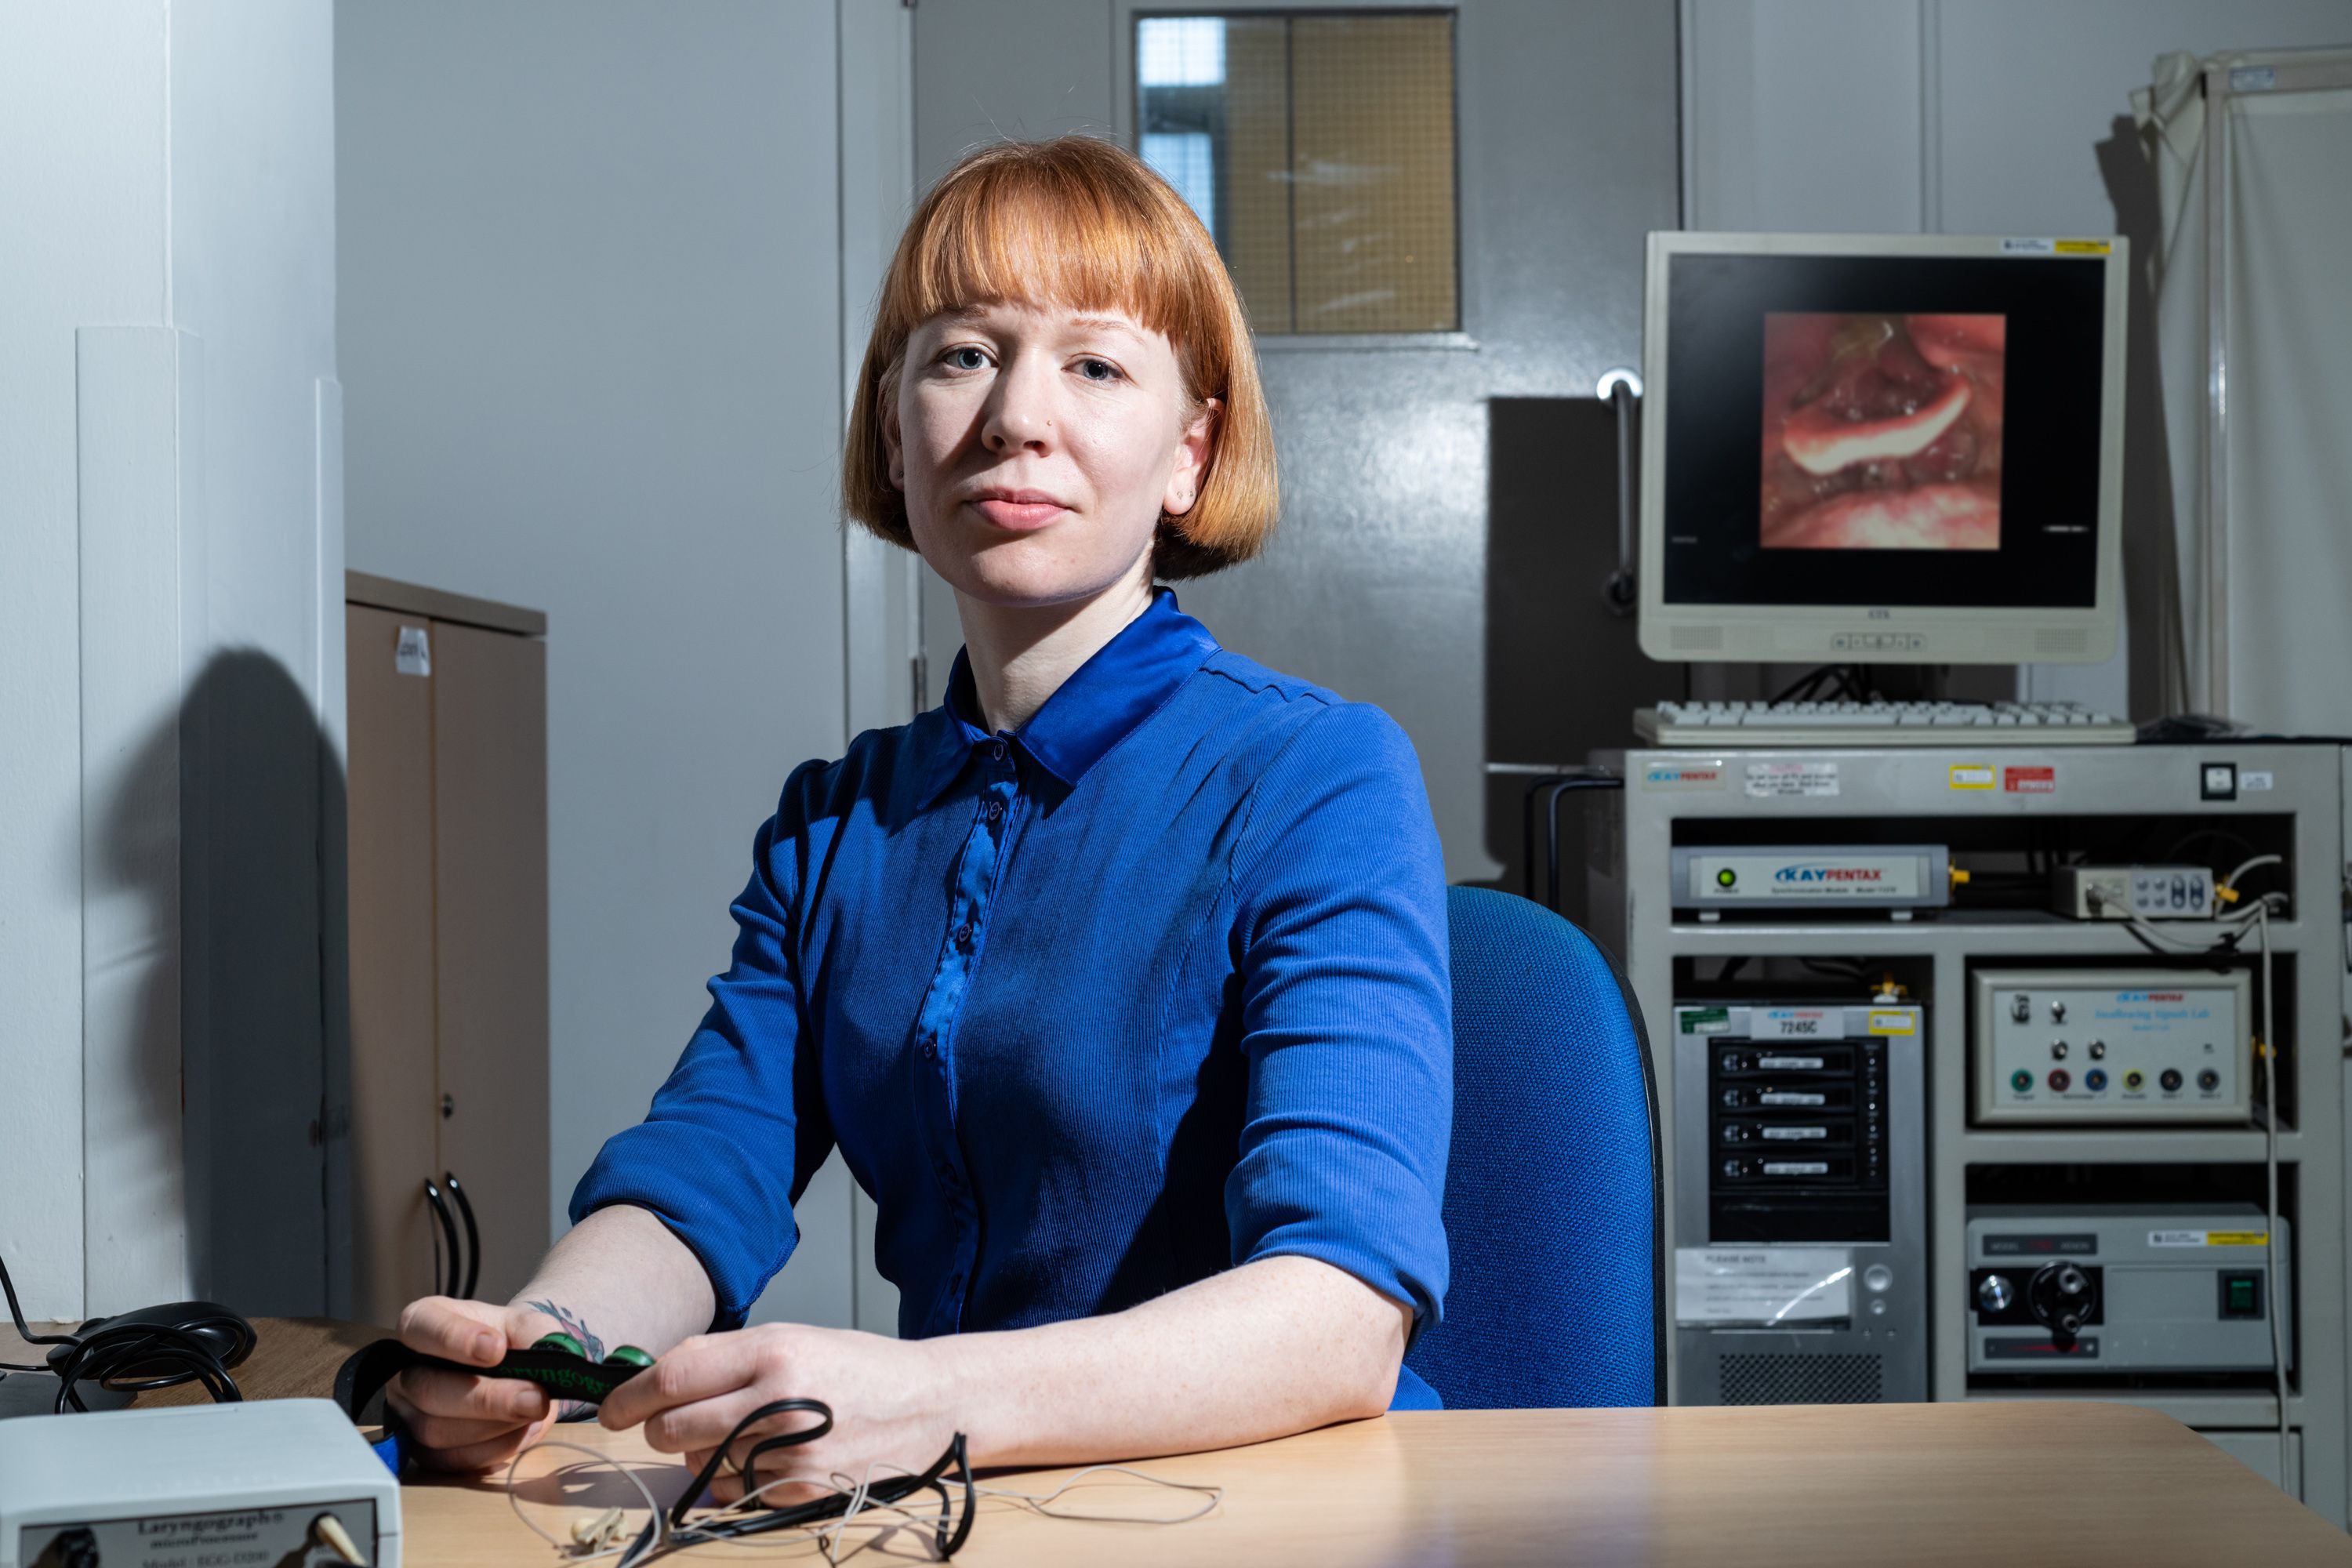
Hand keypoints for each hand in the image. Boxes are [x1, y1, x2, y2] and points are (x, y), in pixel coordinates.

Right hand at [385, 1296, 562, 1472]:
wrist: (515, 1373)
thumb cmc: (510, 1342)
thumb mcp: (527, 1325)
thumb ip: (536, 1335)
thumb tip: (544, 1359)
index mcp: (423, 1324)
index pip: (419, 1326)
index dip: (453, 1338)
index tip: (496, 1348)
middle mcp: (405, 1371)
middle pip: (428, 1389)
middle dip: (487, 1399)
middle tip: (534, 1398)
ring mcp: (409, 1415)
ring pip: (437, 1431)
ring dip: (495, 1426)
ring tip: (534, 1411)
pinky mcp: (424, 1452)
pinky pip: (452, 1460)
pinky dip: (494, 1449)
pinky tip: (522, 1431)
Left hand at [598, 1323, 959, 1504]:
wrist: (927, 1405)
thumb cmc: (855, 1366)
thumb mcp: (793, 1337)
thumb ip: (724, 1358)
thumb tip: (653, 1382)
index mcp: (773, 1351)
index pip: (672, 1377)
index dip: (628, 1395)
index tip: (611, 1405)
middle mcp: (777, 1402)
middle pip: (672, 1427)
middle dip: (658, 1426)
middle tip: (673, 1419)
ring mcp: (787, 1454)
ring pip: (697, 1462)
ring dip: (700, 1451)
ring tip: (744, 1431)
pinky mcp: (796, 1493)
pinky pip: (727, 1493)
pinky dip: (728, 1480)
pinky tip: (761, 1457)